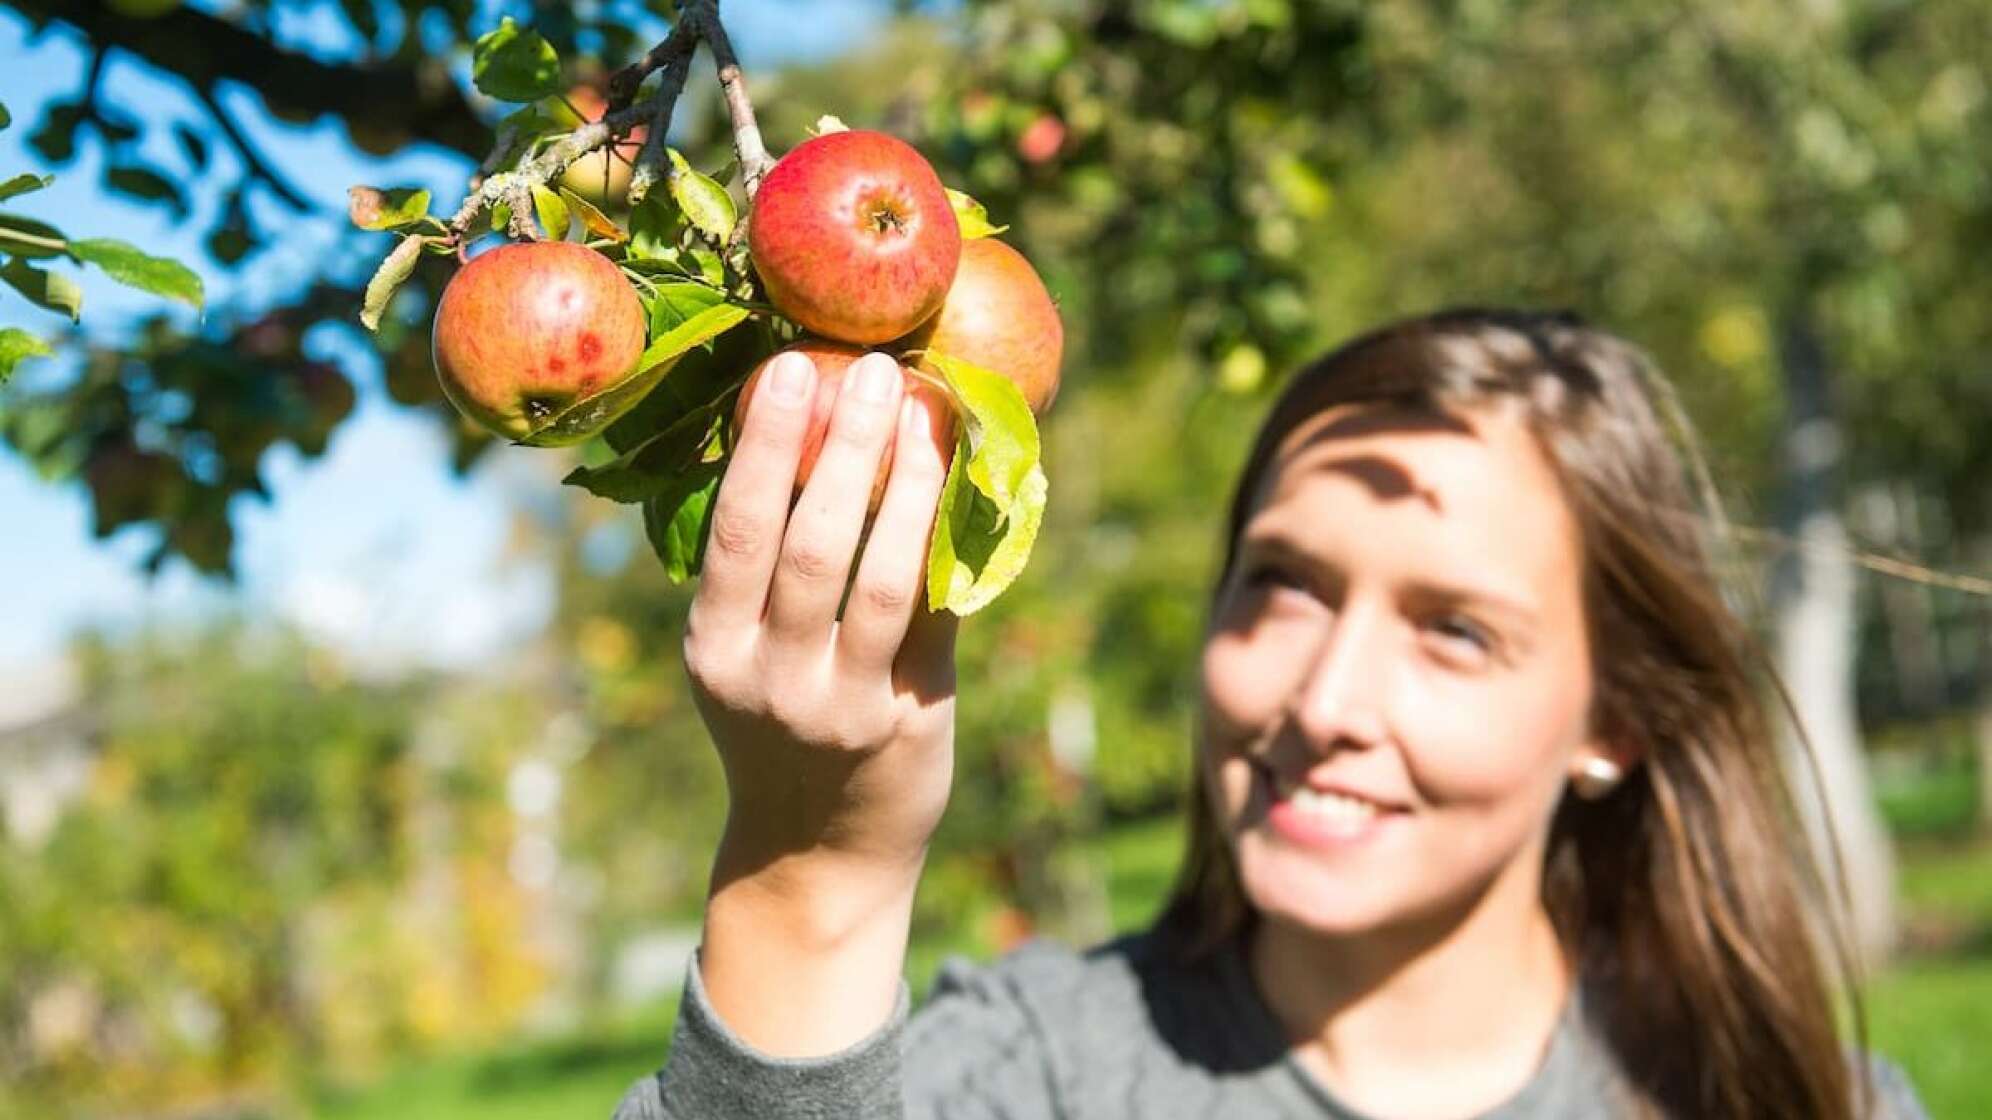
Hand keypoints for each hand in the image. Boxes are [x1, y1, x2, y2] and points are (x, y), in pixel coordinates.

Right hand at [684, 348, 958, 883]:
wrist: (819, 851)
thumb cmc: (780, 726)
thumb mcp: (744, 659)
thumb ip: (766, 575)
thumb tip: (818, 436)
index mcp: (715, 651)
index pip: (738, 532)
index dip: (768, 446)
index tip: (791, 368)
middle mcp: (772, 680)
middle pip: (812, 545)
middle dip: (845, 448)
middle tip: (874, 371)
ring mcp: (845, 707)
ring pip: (886, 580)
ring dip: (911, 489)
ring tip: (928, 418)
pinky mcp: (911, 722)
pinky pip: (937, 618)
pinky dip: (950, 548)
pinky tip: (965, 488)